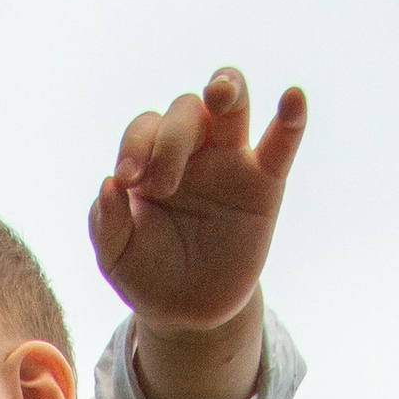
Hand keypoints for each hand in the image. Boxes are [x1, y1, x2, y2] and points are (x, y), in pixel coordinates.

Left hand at [89, 67, 305, 338]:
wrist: (189, 312)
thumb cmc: (148, 275)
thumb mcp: (116, 257)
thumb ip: (106, 222)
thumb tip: (109, 184)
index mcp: (152, 159)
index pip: (146, 127)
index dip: (136, 144)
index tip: (127, 179)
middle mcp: (192, 150)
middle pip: (187, 109)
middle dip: (172, 139)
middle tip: (163, 185)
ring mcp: (230, 161)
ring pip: (233, 104)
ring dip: (227, 86)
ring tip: (219, 92)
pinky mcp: (266, 183)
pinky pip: (283, 142)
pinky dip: (292, 116)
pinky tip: (293, 97)